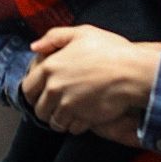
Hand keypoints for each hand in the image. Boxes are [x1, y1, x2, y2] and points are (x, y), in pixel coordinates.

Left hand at [22, 25, 160, 133]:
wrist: (133, 72)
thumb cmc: (110, 50)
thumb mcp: (82, 33)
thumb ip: (54, 37)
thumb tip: (34, 47)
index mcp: (50, 68)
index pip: (27, 88)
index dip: (33, 93)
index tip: (40, 94)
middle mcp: (54, 89)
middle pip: (39, 109)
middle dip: (46, 109)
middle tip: (57, 105)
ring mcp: (67, 106)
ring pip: (54, 122)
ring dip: (60, 119)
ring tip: (71, 112)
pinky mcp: (82, 119)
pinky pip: (71, 128)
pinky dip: (75, 125)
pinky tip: (84, 116)